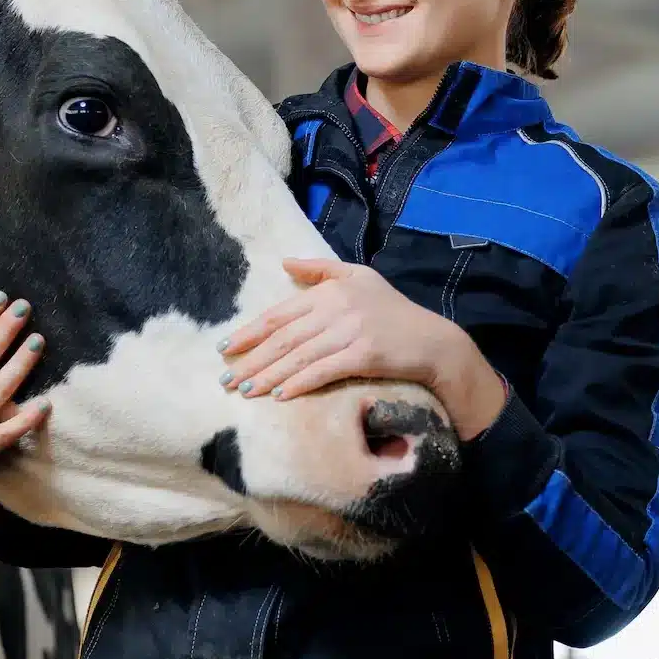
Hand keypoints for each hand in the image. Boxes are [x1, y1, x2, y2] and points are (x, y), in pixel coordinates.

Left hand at [218, 259, 505, 437]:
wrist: (433, 341)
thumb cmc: (393, 311)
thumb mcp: (359, 277)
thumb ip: (320, 269)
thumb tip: (285, 262)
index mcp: (330, 290)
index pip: (281, 313)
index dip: (250, 331)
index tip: (226, 348)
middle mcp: (337, 307)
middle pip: (284, 337)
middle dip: (251, 359)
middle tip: (225, 379)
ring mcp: (351, 331)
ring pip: (299, 356)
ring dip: (268, 375)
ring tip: (245, 390)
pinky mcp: (365, 355)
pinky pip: (324, 371)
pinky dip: (299, 383)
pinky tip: (280, 395)